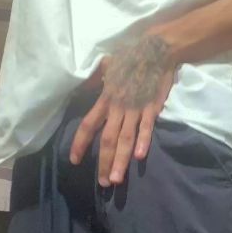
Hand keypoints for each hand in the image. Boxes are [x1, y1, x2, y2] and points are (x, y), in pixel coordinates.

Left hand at [70, 36, 174, 186]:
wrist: (156, 49)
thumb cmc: (131, 57)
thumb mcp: (107, 65)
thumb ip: (95, 80)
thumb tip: (82, 88)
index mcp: (105, 99)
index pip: (88, 124)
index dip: (80, 143)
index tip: (75, 160)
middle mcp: (118, 107)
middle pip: (107, 139)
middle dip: (104, 163)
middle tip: (103, 183)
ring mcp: (136, 109)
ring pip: (125, 138)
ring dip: (121, 160)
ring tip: (117, 180)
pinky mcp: (152, 107)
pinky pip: (146, 127)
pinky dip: (143, 141)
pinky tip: (139, 157)